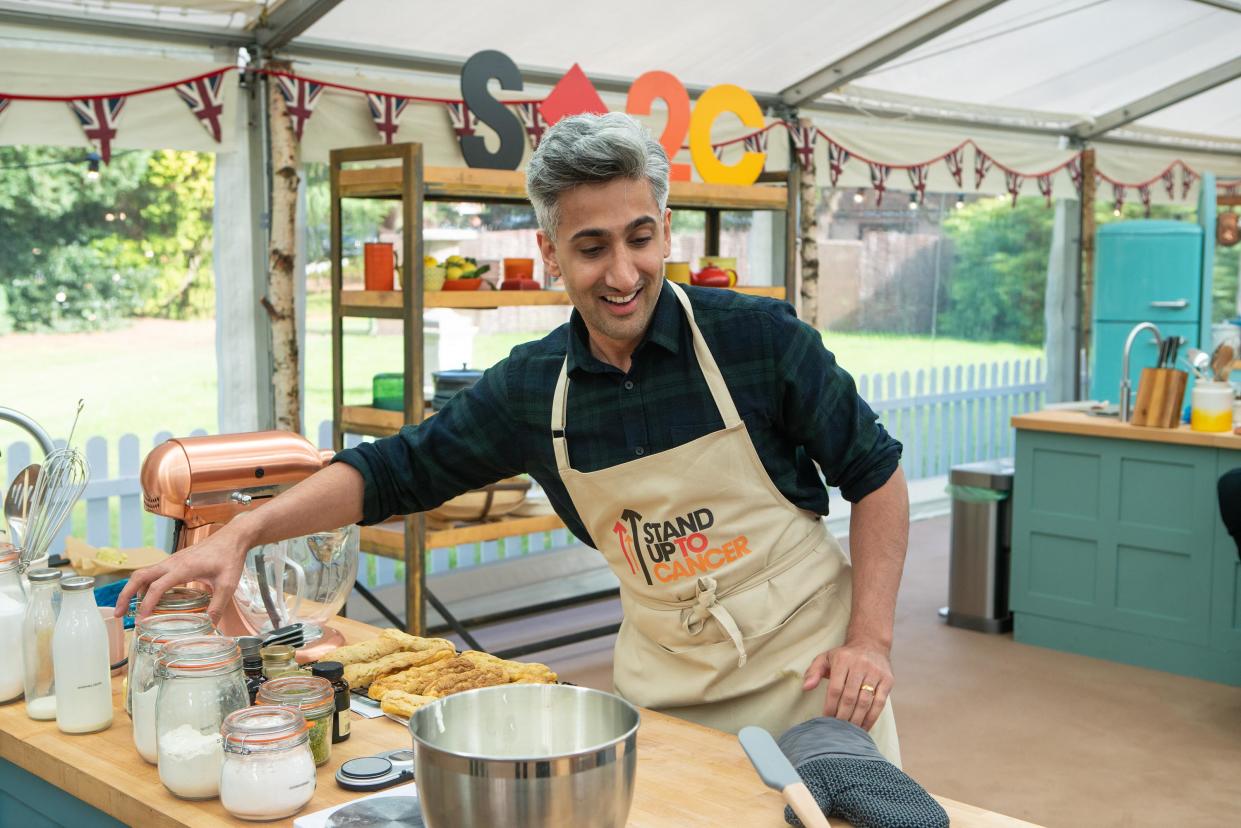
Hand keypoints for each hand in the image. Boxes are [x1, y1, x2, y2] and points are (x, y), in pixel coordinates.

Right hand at [113, 522, 251, 623]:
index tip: (140, 621)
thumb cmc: (230, 558)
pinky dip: (145, 585)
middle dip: (125, 595)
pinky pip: (153, 572)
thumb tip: (209, 625)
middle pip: (139, 576)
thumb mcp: (228, 584)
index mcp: (183, 568)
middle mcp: (172, 562)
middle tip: (119, 614)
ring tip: (129, 610)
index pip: (157, 587)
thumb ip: (218, 605)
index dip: (146, 605)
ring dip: (132, 589)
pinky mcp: (175, 560)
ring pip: (144, 573)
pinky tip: (148, 598)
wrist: (233, 537)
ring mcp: (172, 560)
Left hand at [802, 638, 893, 730]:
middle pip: (850, 697)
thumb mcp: (825, 657)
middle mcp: (860, 665)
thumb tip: (806, 687)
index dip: (830, 706)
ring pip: (865, 702)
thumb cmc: (845, 656)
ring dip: (856, 720)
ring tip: (849, 732)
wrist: (871, 644)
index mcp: (843, 660)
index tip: (826, 719)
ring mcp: (875, 673)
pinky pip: (880, 703)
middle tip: (837, 730)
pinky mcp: (887, 680)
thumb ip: (813, 672)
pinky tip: (864, 727)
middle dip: (842, 716)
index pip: (835, 688)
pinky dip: (871, 718)